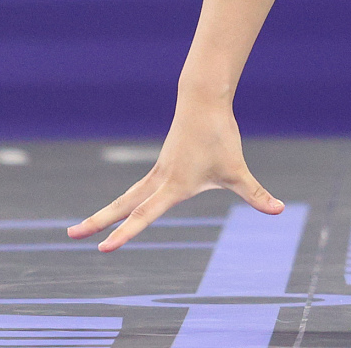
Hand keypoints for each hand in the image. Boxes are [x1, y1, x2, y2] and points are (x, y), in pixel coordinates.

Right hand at [67, 100, 282, 250]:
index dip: (125, 233)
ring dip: (106, 212)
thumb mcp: (238, 170)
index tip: (104, 249)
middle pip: (122, 205)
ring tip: (83, 227)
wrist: (203, 100)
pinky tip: (120, 209)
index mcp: (173, 186)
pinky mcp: (162, 164)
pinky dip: (126, 200)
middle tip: (70, 234)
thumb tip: (279, 210)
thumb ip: (256, 194)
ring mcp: (158, 171)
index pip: (145, 215)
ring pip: (127, 196)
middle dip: (98, 221)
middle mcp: (160, 180)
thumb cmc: (219, 135)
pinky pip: (139, 188)